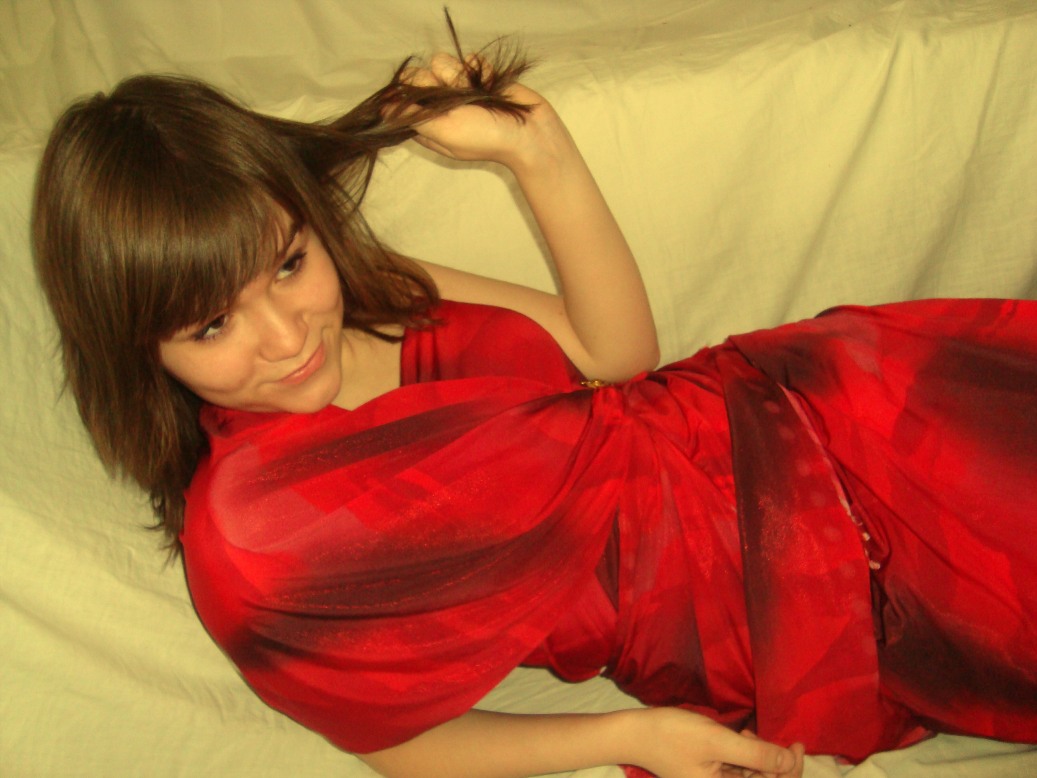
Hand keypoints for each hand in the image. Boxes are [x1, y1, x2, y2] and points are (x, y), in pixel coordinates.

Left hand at [396, 53, 569, 171]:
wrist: (530, 132)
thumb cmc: (486, 137)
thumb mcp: (444, 132)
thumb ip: (414, 116)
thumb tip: (384, 108)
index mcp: (428, 124)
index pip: (402, 96)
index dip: (410, 91)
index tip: (425, 97)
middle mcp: (440, 106)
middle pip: (419, 74)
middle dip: (436, 81)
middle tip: (456, 98)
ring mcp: (459, 91)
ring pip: (442, 62)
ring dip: (459, 74)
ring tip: (476, 93)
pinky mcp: (478, 77)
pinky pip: (467, 59)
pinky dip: (479, 69)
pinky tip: (490, 84)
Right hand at [629, 708, 805, 777]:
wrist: (634, 733)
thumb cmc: (673, 735)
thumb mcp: (717, 740)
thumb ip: (756, 754)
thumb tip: (790, 762)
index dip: (791, 770)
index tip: (796, 744)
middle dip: (773, 761)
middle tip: (760, 734)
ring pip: (753, 775)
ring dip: (758, 756)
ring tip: (745, 733)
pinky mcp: (710, 774)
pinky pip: (739, 770)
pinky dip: (745, 755)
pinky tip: (739, 737)